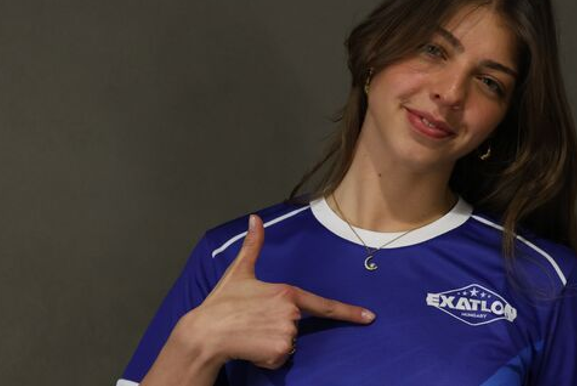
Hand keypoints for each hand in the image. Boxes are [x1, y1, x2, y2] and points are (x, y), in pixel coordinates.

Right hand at [179, 214, 375, 369]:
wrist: (205, 332)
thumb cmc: (221, 303)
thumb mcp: (239, 271)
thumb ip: (253, 245)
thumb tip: (255, 219)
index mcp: (286, 292)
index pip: (324, 304)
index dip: (349, 312)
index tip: (370, 317)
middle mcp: (291, 312)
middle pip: (297, 325)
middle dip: (279, 326)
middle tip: (254, 321)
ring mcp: (287, 332)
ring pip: (289, 343)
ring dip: (273, 342)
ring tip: (251, 333)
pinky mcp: (279, 351)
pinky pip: (280, 357)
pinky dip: (268, 357)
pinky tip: (252, 347)